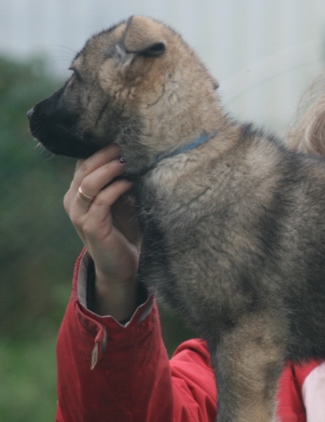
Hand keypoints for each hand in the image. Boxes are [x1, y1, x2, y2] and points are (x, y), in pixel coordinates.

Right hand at [64, 145, 139, 319]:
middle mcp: (73, 200)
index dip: (102, 149)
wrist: (124, 266)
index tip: (124, 139)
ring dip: (110, 169)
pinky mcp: (91, 226)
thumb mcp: (124, 201)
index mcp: (78, 191)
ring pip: (89, 181)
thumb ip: (123, 181)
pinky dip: (116, 188)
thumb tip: (137, 155)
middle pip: (85, 167)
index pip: (85, 162)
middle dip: (106, 155)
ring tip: (128, 161)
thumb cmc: (126, 231)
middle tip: (127, 145)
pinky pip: (101, 200)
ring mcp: (79, 214)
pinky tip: (130, 183)